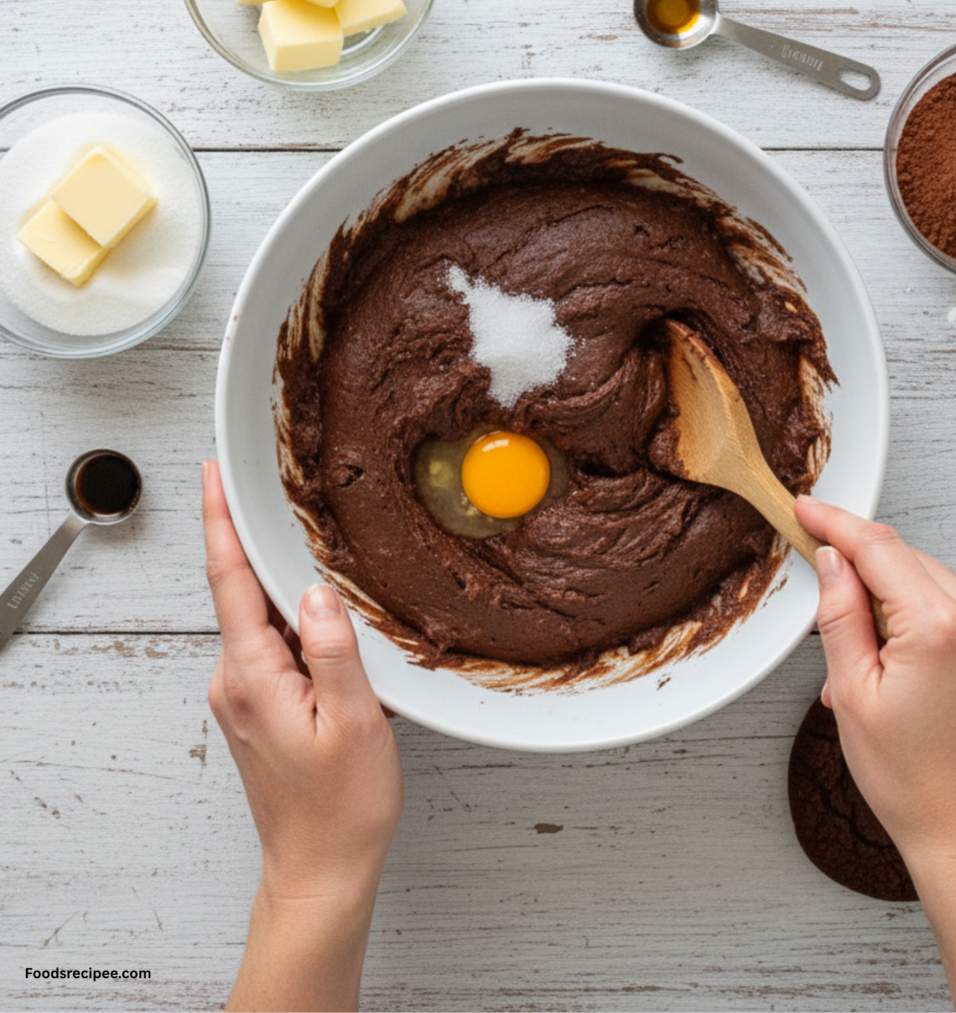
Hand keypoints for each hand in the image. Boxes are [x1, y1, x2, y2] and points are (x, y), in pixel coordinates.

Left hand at [203, 460, 402, 1011]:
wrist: (321, 866)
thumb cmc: (341, 806)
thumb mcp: (355, 720)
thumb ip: (333, 648)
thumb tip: (315, 591)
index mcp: (252, 676)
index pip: (229, 581)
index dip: (220, 523)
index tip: (213, 476)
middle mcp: (234, 681)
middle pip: (242, 592)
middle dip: (260, 544)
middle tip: (291, 503)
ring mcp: (242, 695)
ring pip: (261, 619)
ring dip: (286, 589)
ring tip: (327, 571)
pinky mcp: (257, 706)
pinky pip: (272, 646)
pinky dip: (297, 625)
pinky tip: (330, 627)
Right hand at [796, 496, 955, 1010]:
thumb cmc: (917, 780)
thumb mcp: (854, 693)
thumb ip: (840, 615)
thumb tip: (831, 564)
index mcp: (940, 625)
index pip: (877, 547)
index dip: (834, 522)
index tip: (805, 509)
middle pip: (902, 558)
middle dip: (855, 564)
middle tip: (814, 584)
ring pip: (924, 580)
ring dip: (882, 597)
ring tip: (854, 658)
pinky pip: (947, 607)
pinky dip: (911, 617)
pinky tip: (887, 660)